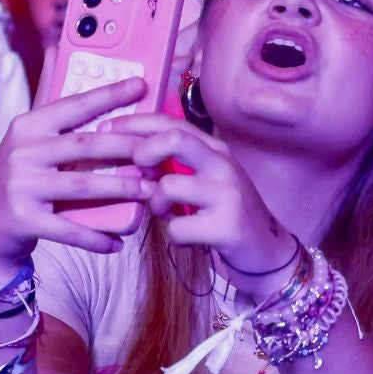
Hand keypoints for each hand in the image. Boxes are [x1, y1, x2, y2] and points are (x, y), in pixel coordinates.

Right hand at [0, 51, 151, 284]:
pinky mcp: (23, 219)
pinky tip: (118, 241)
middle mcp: (22, 152)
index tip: (141, 85)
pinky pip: (69, 229)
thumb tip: (57, 50)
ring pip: (83, 186)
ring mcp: (21, 186)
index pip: (73, 106)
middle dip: (127, 149)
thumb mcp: (25, 138)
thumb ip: (47, 99)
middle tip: (158, 152)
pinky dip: (96, 237)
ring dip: (121, 190)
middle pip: (85, 146)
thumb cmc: (17, 180)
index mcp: (26, 127)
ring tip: (150, 192)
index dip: (109, 95)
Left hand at [104, 113, 293, 301]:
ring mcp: (228, 194)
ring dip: (156, 204)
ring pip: (170, 186)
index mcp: (214, 149)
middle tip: (135, 168)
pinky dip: (174, 234)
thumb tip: (127, 155)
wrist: (267, 251)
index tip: (105, 128)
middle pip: (175, 138)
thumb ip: (172, 164)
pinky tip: (188, 236)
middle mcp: (224, 164)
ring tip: (167, 212)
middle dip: (143, 150)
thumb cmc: (223, 213)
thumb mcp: (201, 180)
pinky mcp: (229, 226)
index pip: (170, 122)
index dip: (134, 122)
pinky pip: (179, 227)